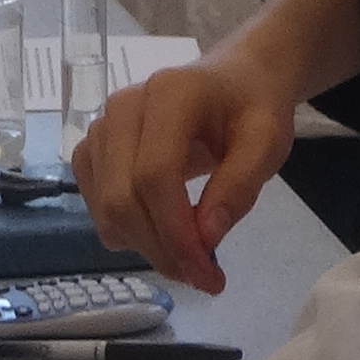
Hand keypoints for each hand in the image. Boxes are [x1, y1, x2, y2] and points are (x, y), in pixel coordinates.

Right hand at [73, 48, 305, 294]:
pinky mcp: (92, 149)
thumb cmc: (252, 109)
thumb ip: (239, 186)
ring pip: (106, 209)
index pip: (155, 174)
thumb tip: (205, 238)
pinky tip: (163, 231)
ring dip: (146, 246)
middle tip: (204, 277)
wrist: (233, 82)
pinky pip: (96, 207)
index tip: (208, 273)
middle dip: (162, 250)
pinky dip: (128, 232)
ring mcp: (101, 128)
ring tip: (190, 254)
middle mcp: (123, 107)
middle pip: (122, 198)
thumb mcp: (267, 143)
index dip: (176, 231)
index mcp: (170, 94)